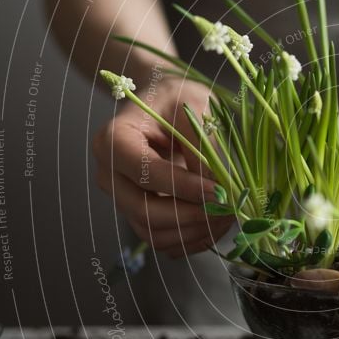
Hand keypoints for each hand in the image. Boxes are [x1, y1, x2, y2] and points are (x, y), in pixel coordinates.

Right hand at [93, 76, 232, 255]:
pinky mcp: (138, 214)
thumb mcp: (193, 106)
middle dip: (191, 215)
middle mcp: (109, 174)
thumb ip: (202, 145)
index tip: (219, 192)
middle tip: (229, 209)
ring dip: (194, 232)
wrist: (165, 104)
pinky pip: (162, 239)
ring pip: (153, 232)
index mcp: (113, 140)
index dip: (183, 187)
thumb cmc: (177, 98)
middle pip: (144, 211)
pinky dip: (190, 239)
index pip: (145, 173)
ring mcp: (121, 198)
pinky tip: (216, 224)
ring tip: (228, 216)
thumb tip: (216, 187)